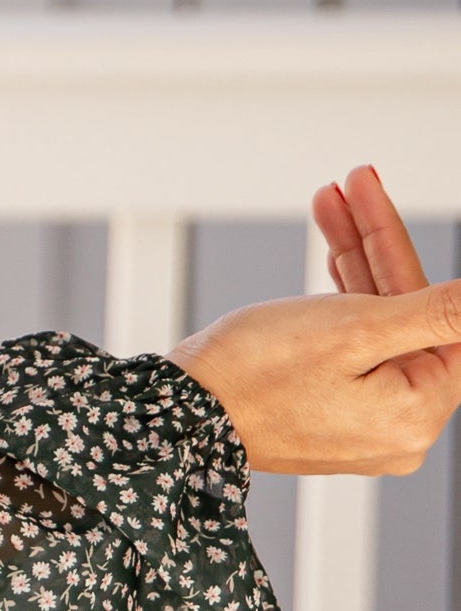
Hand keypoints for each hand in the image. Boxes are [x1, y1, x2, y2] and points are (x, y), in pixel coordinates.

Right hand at [178, 165, 460, 477]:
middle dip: (378, 244)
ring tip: (332, 202)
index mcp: (416, 412)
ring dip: (355, 258)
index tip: (385, 200)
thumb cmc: (252, 376)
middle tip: (355, 184)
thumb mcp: (353, 328)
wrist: (176, 415)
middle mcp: (398, 426)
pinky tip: (330, 250)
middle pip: (407, 314)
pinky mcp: (331, 410)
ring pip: (375, 322)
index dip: (409, 250)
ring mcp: (363, 421)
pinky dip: (338, 297)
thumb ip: (436, 311)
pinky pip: (350, 344)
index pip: (444, 318)